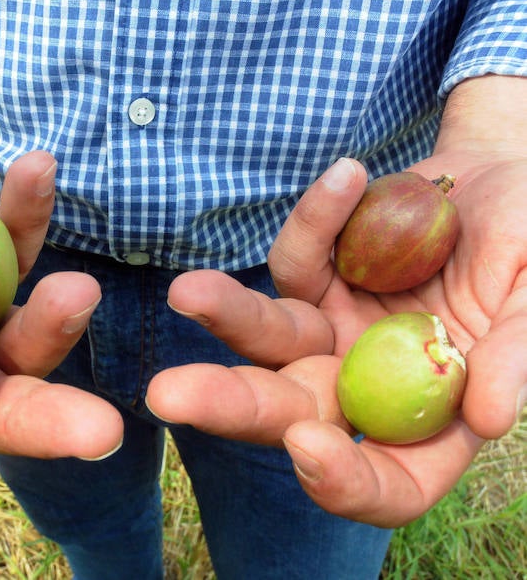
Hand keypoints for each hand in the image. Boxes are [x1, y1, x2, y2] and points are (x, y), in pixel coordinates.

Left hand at [146, 146, 525, 526]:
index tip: (308, 446)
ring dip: (226, 317)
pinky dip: (315, 221)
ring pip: (268, 339)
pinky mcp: (315, 280)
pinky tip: (350, 176)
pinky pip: (296, 258)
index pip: (388, 484)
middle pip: (293, 416)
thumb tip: (489, 415)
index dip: (346, 482)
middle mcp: (370, 387)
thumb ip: (522, 353)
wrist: (508, 184)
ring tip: (186, 291)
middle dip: (231, 408)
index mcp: (433, 421)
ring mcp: (334, 334)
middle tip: (168, 396)